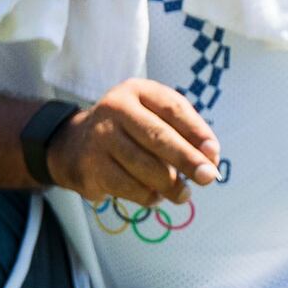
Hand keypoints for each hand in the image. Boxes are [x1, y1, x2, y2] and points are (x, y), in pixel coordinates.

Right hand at [46, 79, 220, 205]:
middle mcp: (116, 108)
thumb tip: (210, 160)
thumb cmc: (130, 131)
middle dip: (187, 160)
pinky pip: (129, 187)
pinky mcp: (90, 166)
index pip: (173, 108)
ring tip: (183, 194)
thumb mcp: (154, 118)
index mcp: (138, 91)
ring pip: (144, 166)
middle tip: (207, 178)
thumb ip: (184, 133)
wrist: (74, 145)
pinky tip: (155, 196)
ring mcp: (100, 137)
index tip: (213, 153)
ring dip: (170, 185)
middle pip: (158, 137)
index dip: (197, 132)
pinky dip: (148, 196)